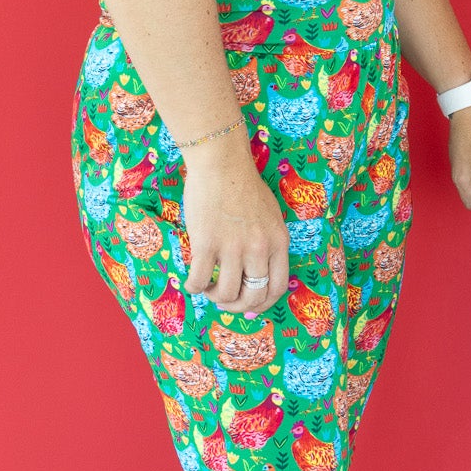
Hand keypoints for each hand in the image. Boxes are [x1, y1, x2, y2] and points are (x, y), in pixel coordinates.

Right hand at [180, 147, 289, 315]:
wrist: (222, 164)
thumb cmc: (244, 186)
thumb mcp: (270, 217)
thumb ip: (268, 243)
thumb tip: (257, 273)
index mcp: (278, 242)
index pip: (277, 288)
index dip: (263, 304)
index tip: (249, 304)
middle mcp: (259, 248)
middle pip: (253, 296)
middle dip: (237, 306)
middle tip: (225, 299)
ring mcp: (233, 247)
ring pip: (226, 293)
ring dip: (215, 297)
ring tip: (208, 288)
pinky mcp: (206, 243)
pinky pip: (199, 280)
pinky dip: (194, 287)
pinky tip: (192, 282)